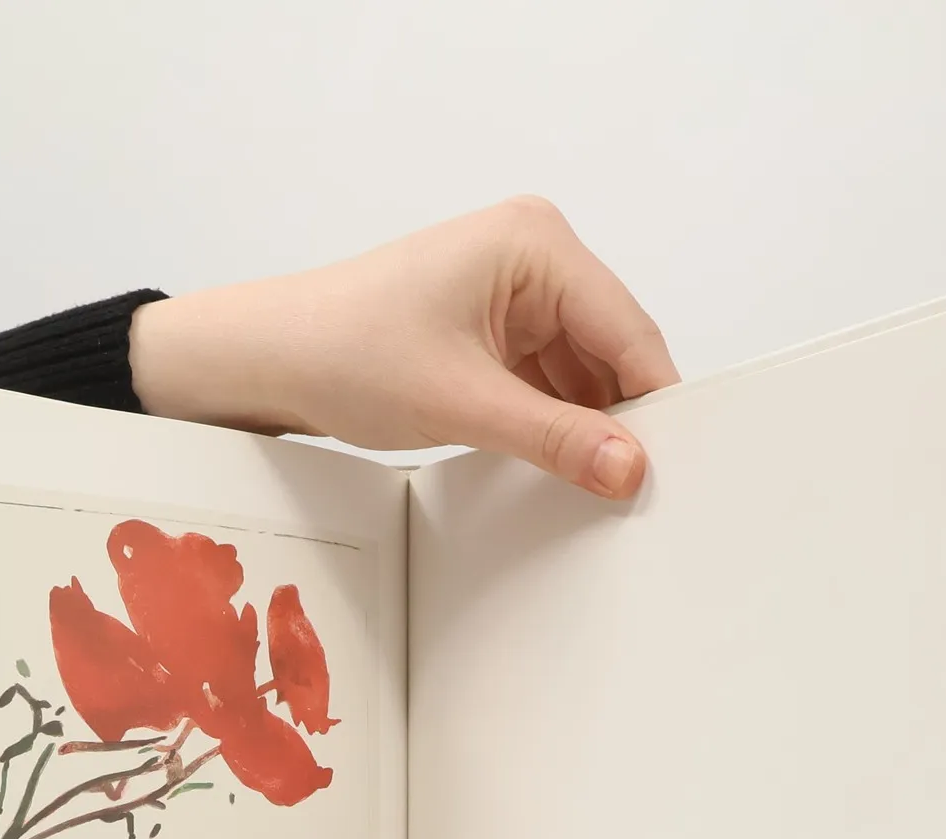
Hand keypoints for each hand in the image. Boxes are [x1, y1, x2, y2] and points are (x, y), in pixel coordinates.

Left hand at [129, 197, 678, 498]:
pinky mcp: (495, 327)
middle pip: (612, 350)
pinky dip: (554, 422)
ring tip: (595, 485)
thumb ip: (554, 438)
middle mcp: (535, 254)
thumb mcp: (463, 403)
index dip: (655, 402)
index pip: (628, 329)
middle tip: (638, 489)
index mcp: (537, 243)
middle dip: (620, 417)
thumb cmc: (345, 351)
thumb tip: (628, 468)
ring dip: (584, 426)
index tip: (674, 467)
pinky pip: (549, 380)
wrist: (271, 359)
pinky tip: (559, 466)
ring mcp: (516, 291)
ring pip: (583, 371)